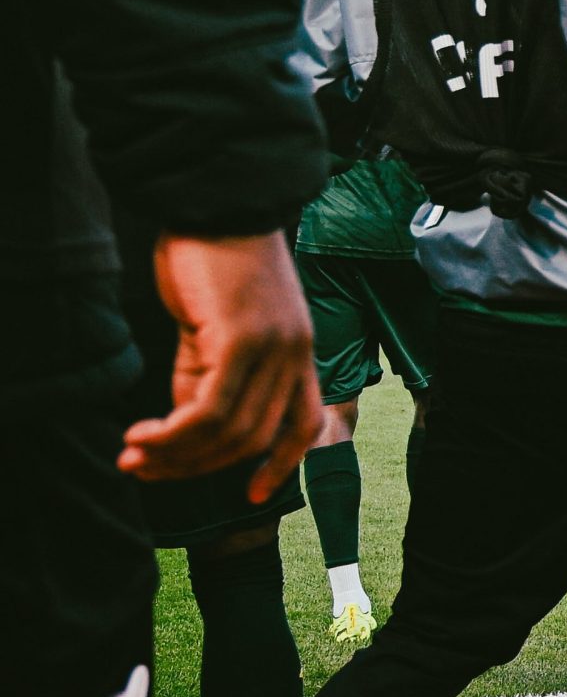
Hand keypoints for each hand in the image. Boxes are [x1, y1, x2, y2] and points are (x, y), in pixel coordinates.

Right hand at [120, 232, 320, 501]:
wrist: (216, 200)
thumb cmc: (211, 255)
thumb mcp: (215, 323)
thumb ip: (208, 369)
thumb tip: (186, 419)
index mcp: (299, 350)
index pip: (303, 424)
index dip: (281, 464)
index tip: (255, 496)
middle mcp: (295, 354)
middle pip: (255, 438)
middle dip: (198, 466)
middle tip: (146, 469)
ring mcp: (273, 349)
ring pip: (230, 433)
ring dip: (176, 455)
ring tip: (134, 456)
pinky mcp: (241, 341)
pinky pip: (208, 411)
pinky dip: (173, 434)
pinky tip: (142, 435)